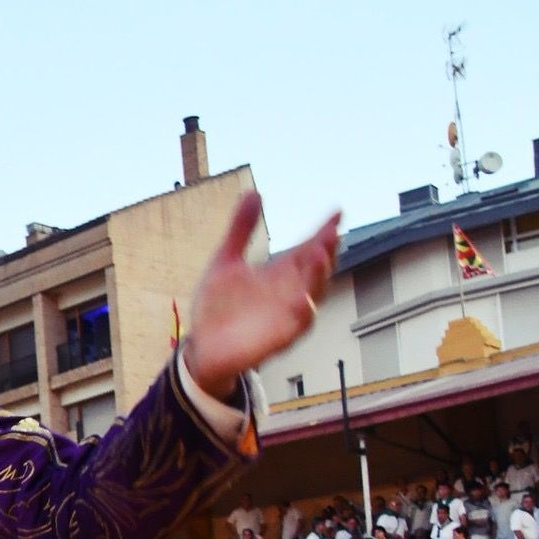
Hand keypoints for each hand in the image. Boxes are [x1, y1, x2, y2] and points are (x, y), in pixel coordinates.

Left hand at [181, 191, 341, 400]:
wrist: (201, 347)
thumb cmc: (217, 306)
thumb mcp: (225, 261)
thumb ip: (240, 229)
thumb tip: (254, 192)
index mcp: (279, 272)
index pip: (308, 247)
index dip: (324, 231)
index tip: (336, 212)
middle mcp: (290, 291)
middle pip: (316, 269)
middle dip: (326, 251)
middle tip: (330, 232)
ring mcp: (286, 315)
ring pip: (313, 295)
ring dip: (318, 277)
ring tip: (319, 256)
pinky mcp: (278, 338)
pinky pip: (297, 327)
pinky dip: (303, 314)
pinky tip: (304, 301)